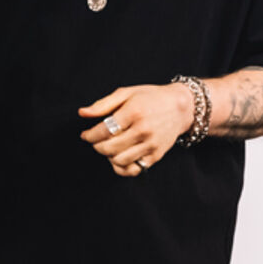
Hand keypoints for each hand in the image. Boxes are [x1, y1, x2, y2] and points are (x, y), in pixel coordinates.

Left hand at [79, 84, 195, 177]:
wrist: (180, 107)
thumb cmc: (151, 98)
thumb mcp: (127, 93)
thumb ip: (103, 104)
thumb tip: (82, 113)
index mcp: (134, 112)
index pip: (103, 130)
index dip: (89, 135)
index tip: (85, 135)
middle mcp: (143, 130)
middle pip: (109, 148)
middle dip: (97, 146)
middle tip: (96, 141)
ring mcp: (151, 144)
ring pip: (119, 161)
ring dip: (108, 156)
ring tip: (109, 147)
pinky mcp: (156, 155)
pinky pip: (134, 170)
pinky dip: (121, 167)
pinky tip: (119, 157)